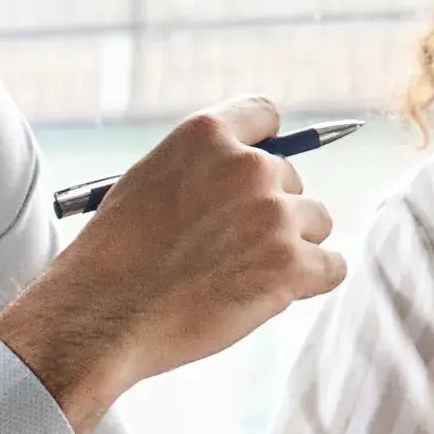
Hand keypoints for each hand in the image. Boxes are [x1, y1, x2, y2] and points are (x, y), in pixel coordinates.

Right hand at [0, 98, 343, 429]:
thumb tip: (249, 179)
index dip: (265, 144)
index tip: (258, 173)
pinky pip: (332, 267)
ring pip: (316, 222)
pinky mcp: (292, 264)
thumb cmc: (113, 259)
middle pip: (290, 180)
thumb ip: (200, 170)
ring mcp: (274, 214)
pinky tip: (270, 296)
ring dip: (290, 248)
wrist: (101, 318)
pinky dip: (310, 283)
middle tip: (226, 251)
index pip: (265, 115)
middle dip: (269, 213)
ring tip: (240, 277)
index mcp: (205, 135)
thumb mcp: (147, 183)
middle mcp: (247, 165)